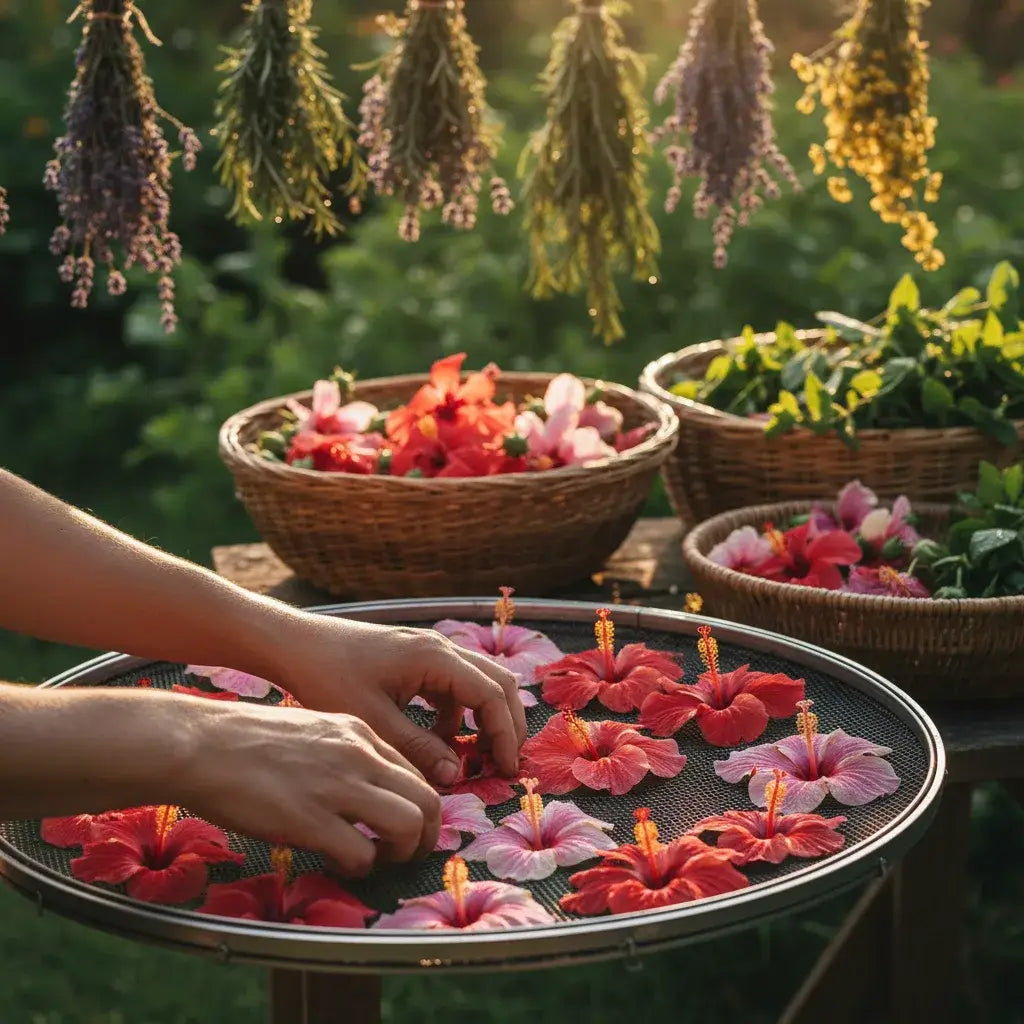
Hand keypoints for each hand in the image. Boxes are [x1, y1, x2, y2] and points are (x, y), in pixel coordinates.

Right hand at [178, 700, 440, 873]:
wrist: (201, 743)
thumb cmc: (245, 739)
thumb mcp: (311, 728)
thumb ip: (343, 752)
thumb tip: (362, 786)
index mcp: (358, 732)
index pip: (414, 771)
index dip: (417, 804)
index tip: (404, 824)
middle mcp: (358, 755)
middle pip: (427, 799)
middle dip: (427, 834)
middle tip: (410, 852)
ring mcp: (337, 786)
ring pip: (408, 824)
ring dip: (403, 852)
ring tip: (381, 860)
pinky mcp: (310, 819)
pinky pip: (362, 853)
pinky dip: (359, 867)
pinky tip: (338, 863)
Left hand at [277, 616, 526, 784]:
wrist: (295, 645)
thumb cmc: (328, 678)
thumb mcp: (374, 720)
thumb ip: (419, 748)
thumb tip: (456, 774)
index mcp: (435, 657)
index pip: (492, 695)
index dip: (505, 734)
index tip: (508, 770)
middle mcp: (440, 647)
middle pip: (498, 682)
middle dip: (508, 724)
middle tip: (506, 764)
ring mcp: (429, 650)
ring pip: (478, 682)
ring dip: (484, 718)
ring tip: (477, 758)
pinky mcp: (416, 658)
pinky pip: (453, 685)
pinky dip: (457, 713)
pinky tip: (438, 740)